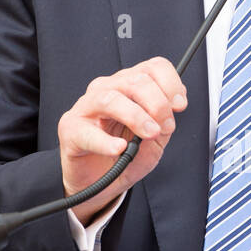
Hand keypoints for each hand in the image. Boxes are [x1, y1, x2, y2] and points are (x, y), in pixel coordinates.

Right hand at [58, 58, 186, 223]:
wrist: (99, 183)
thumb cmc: (124, 155)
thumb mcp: (154, 139)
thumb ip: (163, 123)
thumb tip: (169, 112)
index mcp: (129, 87)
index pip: (152, 68)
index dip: (170, 83)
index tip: (180, 105)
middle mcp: (107, 90)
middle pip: (134, 80)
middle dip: (157, 103)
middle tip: (166, 126)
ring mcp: (86, 108)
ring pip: (110, 98)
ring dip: (136, 116)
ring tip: (149, 133)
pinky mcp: (71, 130)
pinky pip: (88, 133)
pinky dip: (106, 141)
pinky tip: (119, 148)